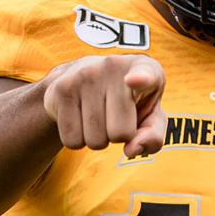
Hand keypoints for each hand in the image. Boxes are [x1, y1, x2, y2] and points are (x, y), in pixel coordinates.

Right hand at [40, 55, 166, 158]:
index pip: (145, 74)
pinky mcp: (61, 89)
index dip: (141, 79)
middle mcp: (113, 65)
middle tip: (115, 117)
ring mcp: (84, 75)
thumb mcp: (150, 116)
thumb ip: (152, 136)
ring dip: (98, 139)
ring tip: (98, 115)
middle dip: (119, 137)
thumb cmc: (128, 102)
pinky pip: (72, 141)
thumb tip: (131, 150)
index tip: (133, 80)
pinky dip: (78, 140)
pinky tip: (81, 118)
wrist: (83, 78)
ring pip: (95, 141)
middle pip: (120, 133)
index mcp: (145, 68)